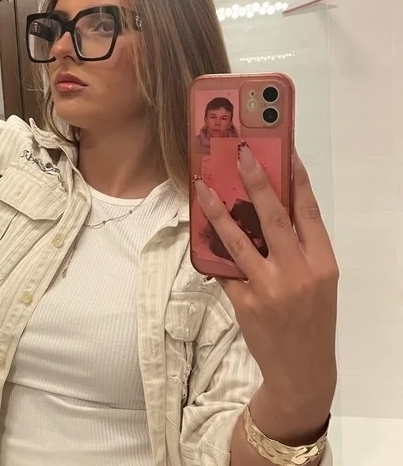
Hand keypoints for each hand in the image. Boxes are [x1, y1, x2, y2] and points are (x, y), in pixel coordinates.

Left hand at [194, 145, 338, 441]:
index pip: (309, 212)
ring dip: (217, 211)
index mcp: (323, 263)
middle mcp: (299, 272)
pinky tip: (199, 232)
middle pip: (273, 217)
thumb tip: (267, 208)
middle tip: (241, 155)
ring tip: (203, 188)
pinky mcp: (245, 302)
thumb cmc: (311, 318)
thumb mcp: (318, 281)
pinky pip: (224, 268)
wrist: (302, 370)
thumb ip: (298, 248)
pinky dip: (212, 250)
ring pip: (238, 239)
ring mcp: (270, 288)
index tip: (286, 152)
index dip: (298, 180)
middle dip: (256, 182)